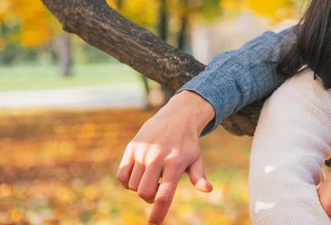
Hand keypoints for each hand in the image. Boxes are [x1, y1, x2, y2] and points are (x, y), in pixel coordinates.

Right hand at [116, 91, 214, 223]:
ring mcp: (143, 152)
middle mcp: (158, 157)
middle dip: (150, 198)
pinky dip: (127, 181)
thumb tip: (208, 190)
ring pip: (132, 186)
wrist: (177, 116)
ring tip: (152, 176)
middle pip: (145, 194)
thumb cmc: (188, 143)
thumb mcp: (196, 158)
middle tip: (158, 188)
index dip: (157, 214)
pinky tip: (139, 173)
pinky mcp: (132, 147)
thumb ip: (199, 176)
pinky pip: (121, 175)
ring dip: (140, 188)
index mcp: (176, 163)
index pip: (164, 195)